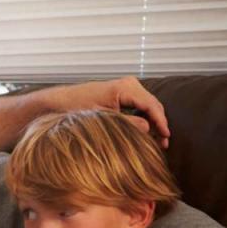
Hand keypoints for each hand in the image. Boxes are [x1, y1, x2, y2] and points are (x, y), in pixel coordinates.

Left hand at [42, 76, 169, 147]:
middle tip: (164, 144)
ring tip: (157, 140)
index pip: (151, 105)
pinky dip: (144, 117)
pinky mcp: (122, 91)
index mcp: (124, 88)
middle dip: (159, 123)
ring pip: (148, 105)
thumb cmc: (76, 109)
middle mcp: (129, 84)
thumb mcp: (101, 119)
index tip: (166, 138)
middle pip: (153, 105)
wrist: (60, 101)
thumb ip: (126, 124)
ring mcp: (126, 86)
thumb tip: (149, 129)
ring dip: (153, 121)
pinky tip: (145, 131)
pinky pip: (140, 104)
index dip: (161, 122)